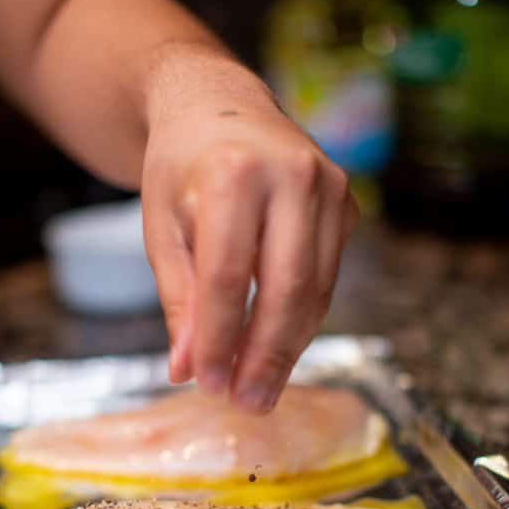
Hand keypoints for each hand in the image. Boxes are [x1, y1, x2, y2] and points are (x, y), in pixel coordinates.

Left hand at [142, 65, 357, 412]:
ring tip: (260, 391)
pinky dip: (302, 322)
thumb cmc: (181, 167)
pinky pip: (327, 278)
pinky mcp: (347, 205)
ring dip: (288, 348)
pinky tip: (277, 351)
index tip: (207, 385)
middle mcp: (292, 174)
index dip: (219, 338)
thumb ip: (177, 298)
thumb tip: (187, 369)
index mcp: (233, 172)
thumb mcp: (161, 226)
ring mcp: (330, 187)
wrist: (219, 105)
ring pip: (315, 290)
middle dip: (265, 355)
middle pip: (285, 287)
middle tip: (247, 403)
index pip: (228, 275)